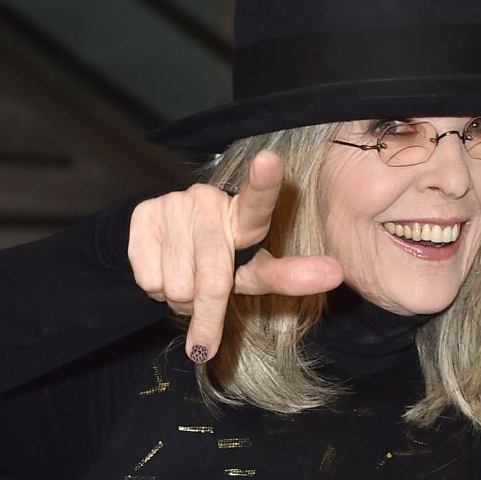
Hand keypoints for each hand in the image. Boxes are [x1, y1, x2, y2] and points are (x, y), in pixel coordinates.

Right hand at [128, 149, 344, 361]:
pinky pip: (149, 279)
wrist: (165, 251)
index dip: (264, 181)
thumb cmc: (223, 262)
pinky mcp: (143, 215)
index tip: (269, 160)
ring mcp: (173, 204)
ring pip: (177, 286)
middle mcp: (210, 200)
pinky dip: (156, 290)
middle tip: (206, 319)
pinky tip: (164, 270)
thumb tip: (337, 273)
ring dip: (180, 300)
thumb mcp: (255, 273)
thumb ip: (291, 275)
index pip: (258, 199)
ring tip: (185, 282)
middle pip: (213, 280)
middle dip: (208, 316)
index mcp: (245, 214)